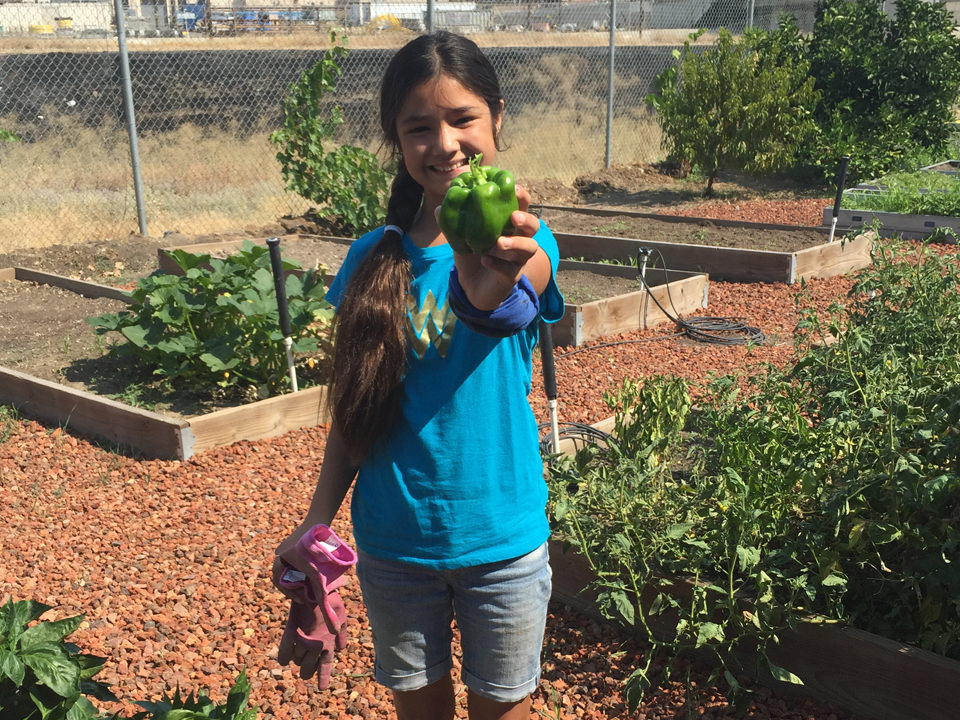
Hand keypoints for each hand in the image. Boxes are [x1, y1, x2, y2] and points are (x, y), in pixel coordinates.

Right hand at [277, 592, 348, 689]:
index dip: (323, 678)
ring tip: (301, 653)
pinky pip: (285, 649)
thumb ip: (342, 634)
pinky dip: (284, 654)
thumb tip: (341, 649)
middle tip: (306, 671)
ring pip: (297, 659)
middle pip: (307, 668)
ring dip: (299, 660)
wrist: (318, 586)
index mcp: (328, 643)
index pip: (325, 666)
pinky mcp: (293, 630)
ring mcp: (304, 639)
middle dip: (307, 671)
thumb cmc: (331, 601)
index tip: (322, 689)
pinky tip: (284, 659)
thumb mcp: (342, 617)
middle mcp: (316, 644)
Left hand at [450, 184, 543, 310]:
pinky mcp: (512, 276)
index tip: (513, 188)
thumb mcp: (461, 235)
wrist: (471, 284)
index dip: (522, 196)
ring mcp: (518, 259)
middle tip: (513, 217)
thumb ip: (453, 222)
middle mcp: (519, 239)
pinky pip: (511, 270)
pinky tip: (485, 260)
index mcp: (509, 224)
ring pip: (529, 248)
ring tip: (499, 242)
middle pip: (535, 226)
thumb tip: (439, 208)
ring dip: (516, 243)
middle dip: (526, 219)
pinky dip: (498, 264)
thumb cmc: (471, 253)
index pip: (522, 206)